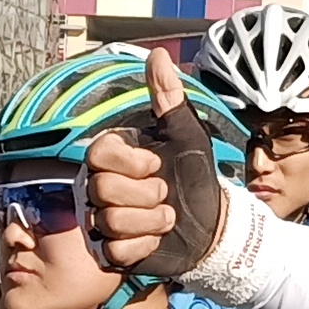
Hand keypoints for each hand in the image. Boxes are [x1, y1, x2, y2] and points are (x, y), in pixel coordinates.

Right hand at [80, 49, 226, 280]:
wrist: (211, 223)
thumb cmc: (195, 174)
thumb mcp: (187, 133)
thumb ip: (169, 96)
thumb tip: (158, 54)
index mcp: (110, 156)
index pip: (99, 153)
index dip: (134, 163)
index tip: (157, 164)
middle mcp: (96, 187)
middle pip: (104, 190)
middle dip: (149, 194)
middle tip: (165, 193)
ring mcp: (99, 221)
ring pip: (112, 221)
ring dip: (152, 221)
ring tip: (166, 217)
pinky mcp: (108, 254)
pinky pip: (117, 251)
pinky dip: (146, 245)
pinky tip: (156, 238)